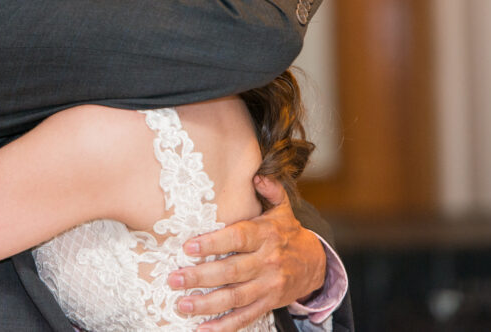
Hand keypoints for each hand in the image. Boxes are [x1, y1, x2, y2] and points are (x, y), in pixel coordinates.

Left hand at [168, 177, 325, 331]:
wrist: (316, 264)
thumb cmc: (288, 232)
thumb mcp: (282, 209)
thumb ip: (270, 190)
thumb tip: (257, 174)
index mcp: (266, 235)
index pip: (238, 238)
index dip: (213, 243)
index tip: (188, 246)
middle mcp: (267, 262)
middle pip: (231, 272)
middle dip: (200, 277)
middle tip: (173, 279)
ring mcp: (268, 286)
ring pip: (234, 297)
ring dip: (206, 303)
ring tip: (181, 304)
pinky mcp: (268, 304)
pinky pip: (245, 317)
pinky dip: (224, 327)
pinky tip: (202, 329)